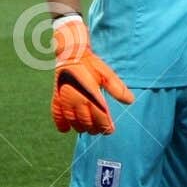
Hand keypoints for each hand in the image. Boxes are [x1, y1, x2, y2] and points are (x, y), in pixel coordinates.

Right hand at [51, 16, 134, 133]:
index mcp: (91, 95)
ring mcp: (65, 100)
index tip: (110, 131)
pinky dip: (60, 124)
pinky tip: (65, 130)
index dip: (105, 127)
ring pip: (73, 121)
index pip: (100, 117)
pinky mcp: (56, 98)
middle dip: (95, 129)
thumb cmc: (92, 65)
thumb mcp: (108, 75)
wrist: (71, 55)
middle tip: (100, 131)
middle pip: (86, 122)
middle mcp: (76, 100)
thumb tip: (130, 101)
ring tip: (88, 130)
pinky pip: (56, 115)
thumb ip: (118, 89)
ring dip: (81, 128)